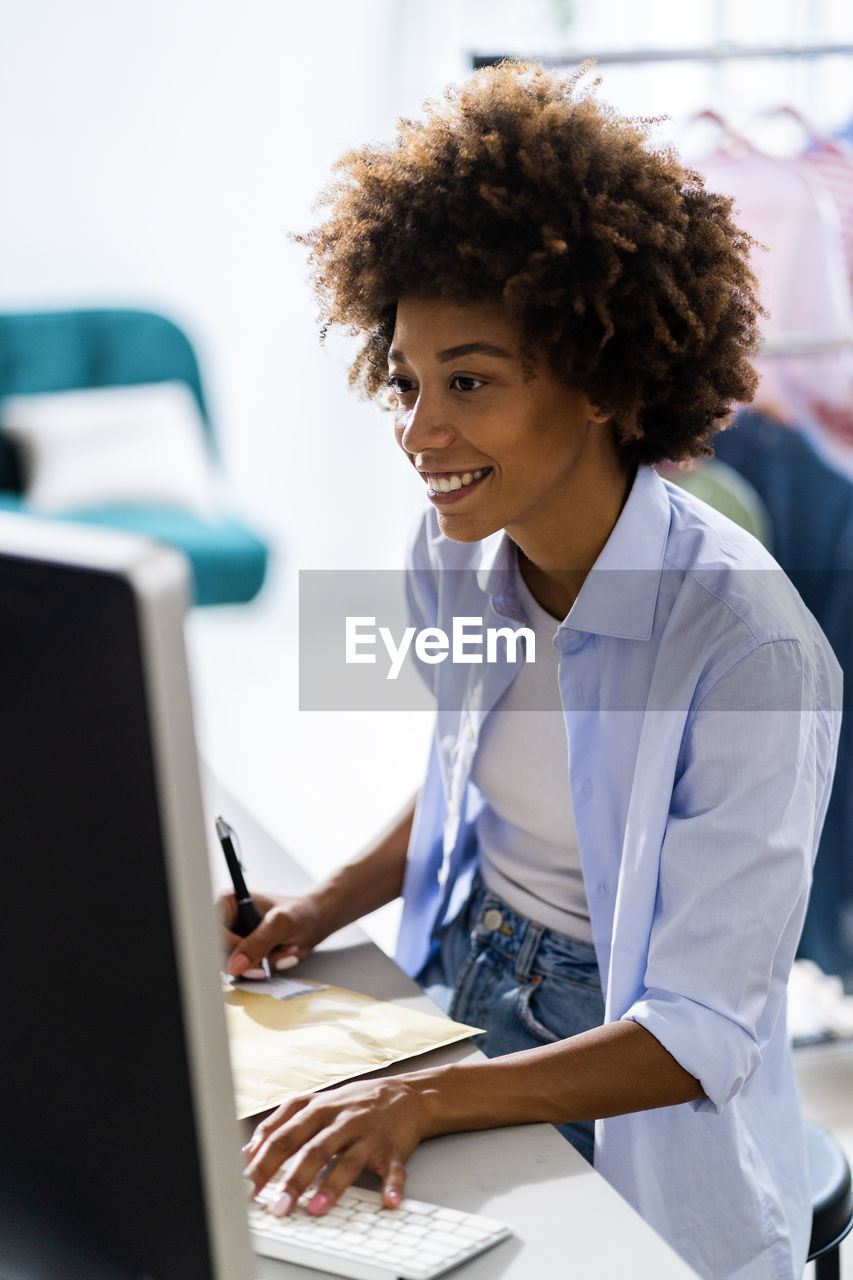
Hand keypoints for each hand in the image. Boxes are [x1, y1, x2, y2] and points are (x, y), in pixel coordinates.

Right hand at [219, 890, 326, 978]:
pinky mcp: (246, 952)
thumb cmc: (301, 912)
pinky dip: (268, 968)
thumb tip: (235, 965)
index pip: (213, 933)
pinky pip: (248, 970)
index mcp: (229, 903)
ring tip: (287, 949)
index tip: (253, 959)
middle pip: (222, 953)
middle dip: (254, 960)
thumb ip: (259, 942)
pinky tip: (283, 954)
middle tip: (278, 955)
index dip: (230, 950)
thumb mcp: (281, 924)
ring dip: (264, 964)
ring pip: (237, 966)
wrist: (317, 920)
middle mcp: (228, 921)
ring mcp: (237, 938)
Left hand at [243, 1075, 426, 1215]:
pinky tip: (389, 1200)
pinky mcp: (392, 1149)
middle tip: (276, 1206)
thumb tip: (248, 1152)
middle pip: (313, 1149)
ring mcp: (367, 1134)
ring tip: (316, 1209)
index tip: (247, 1186)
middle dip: (292, 1179)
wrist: (405, 1095)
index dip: (264, 1162)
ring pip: (348, 1161)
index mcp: (319, 1109)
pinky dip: (392, 1185)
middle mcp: (341, 1120)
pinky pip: (393, 1169)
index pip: (284, 1136)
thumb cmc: (353, 1103)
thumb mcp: (315, 1103)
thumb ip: (282, 1122)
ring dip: (332, 1186)